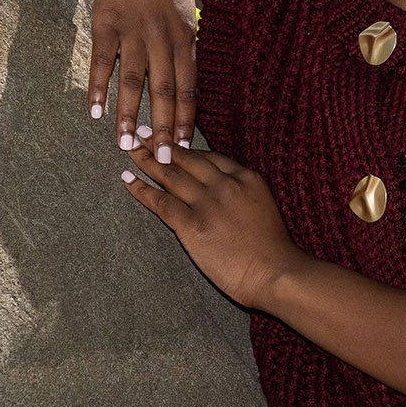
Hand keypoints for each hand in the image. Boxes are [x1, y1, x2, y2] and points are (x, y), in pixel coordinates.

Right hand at [86, 0, 199, 159]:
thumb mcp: (185, 9)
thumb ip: (186, 44)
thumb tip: (188, 80)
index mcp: (185, 34)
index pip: (188, 84)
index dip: (185, 117)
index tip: (184, 146)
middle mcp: (162, 35)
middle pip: (164, 88)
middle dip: (163, 126)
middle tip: (162, 159)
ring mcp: (133, 28)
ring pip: (133, 79)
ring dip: (129, 114)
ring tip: (126, 144)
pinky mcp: (106, 21)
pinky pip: (102, 60)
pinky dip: (97, 87)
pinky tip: (94, 111)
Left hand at [118, 143, 303, 313]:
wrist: (276, 273)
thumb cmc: (275, 250)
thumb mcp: (265, 208)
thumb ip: (242, 195)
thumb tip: (222, 194)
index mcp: (246, 178)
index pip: (209, 157)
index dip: (186, 148)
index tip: (172, 141)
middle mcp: (225, 184)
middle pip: (186, 159)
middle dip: (161, 144)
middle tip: (143, 132)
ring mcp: (208, 203)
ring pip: (170, 175)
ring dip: (147, 159)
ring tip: (131, 148)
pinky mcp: (193, 225)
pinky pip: (161, 202)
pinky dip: (142, 189)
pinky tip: (128, 179)